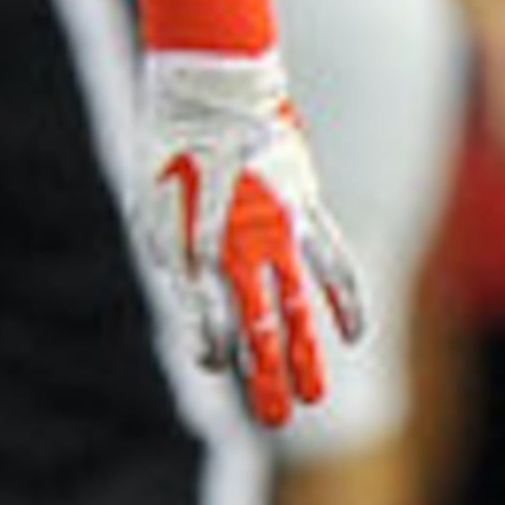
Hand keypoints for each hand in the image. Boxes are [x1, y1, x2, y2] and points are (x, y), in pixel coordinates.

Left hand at [133, 49, 366, 426]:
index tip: (216, 360)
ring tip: (312, 398)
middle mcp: (237, 249)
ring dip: (304, 355)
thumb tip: (189, 289)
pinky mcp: (302, 208)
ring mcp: (275, 230)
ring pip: (295, 307)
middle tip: (274, 418)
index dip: (212, 348)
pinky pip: (331, 262)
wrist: (207, 87)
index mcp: (193, 249)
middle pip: (255, 329)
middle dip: (264, 376)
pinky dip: (345, 299)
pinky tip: (354, 333)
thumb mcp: (150, 205)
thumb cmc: (169, 144)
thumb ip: (171, 253)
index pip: (208, 322)